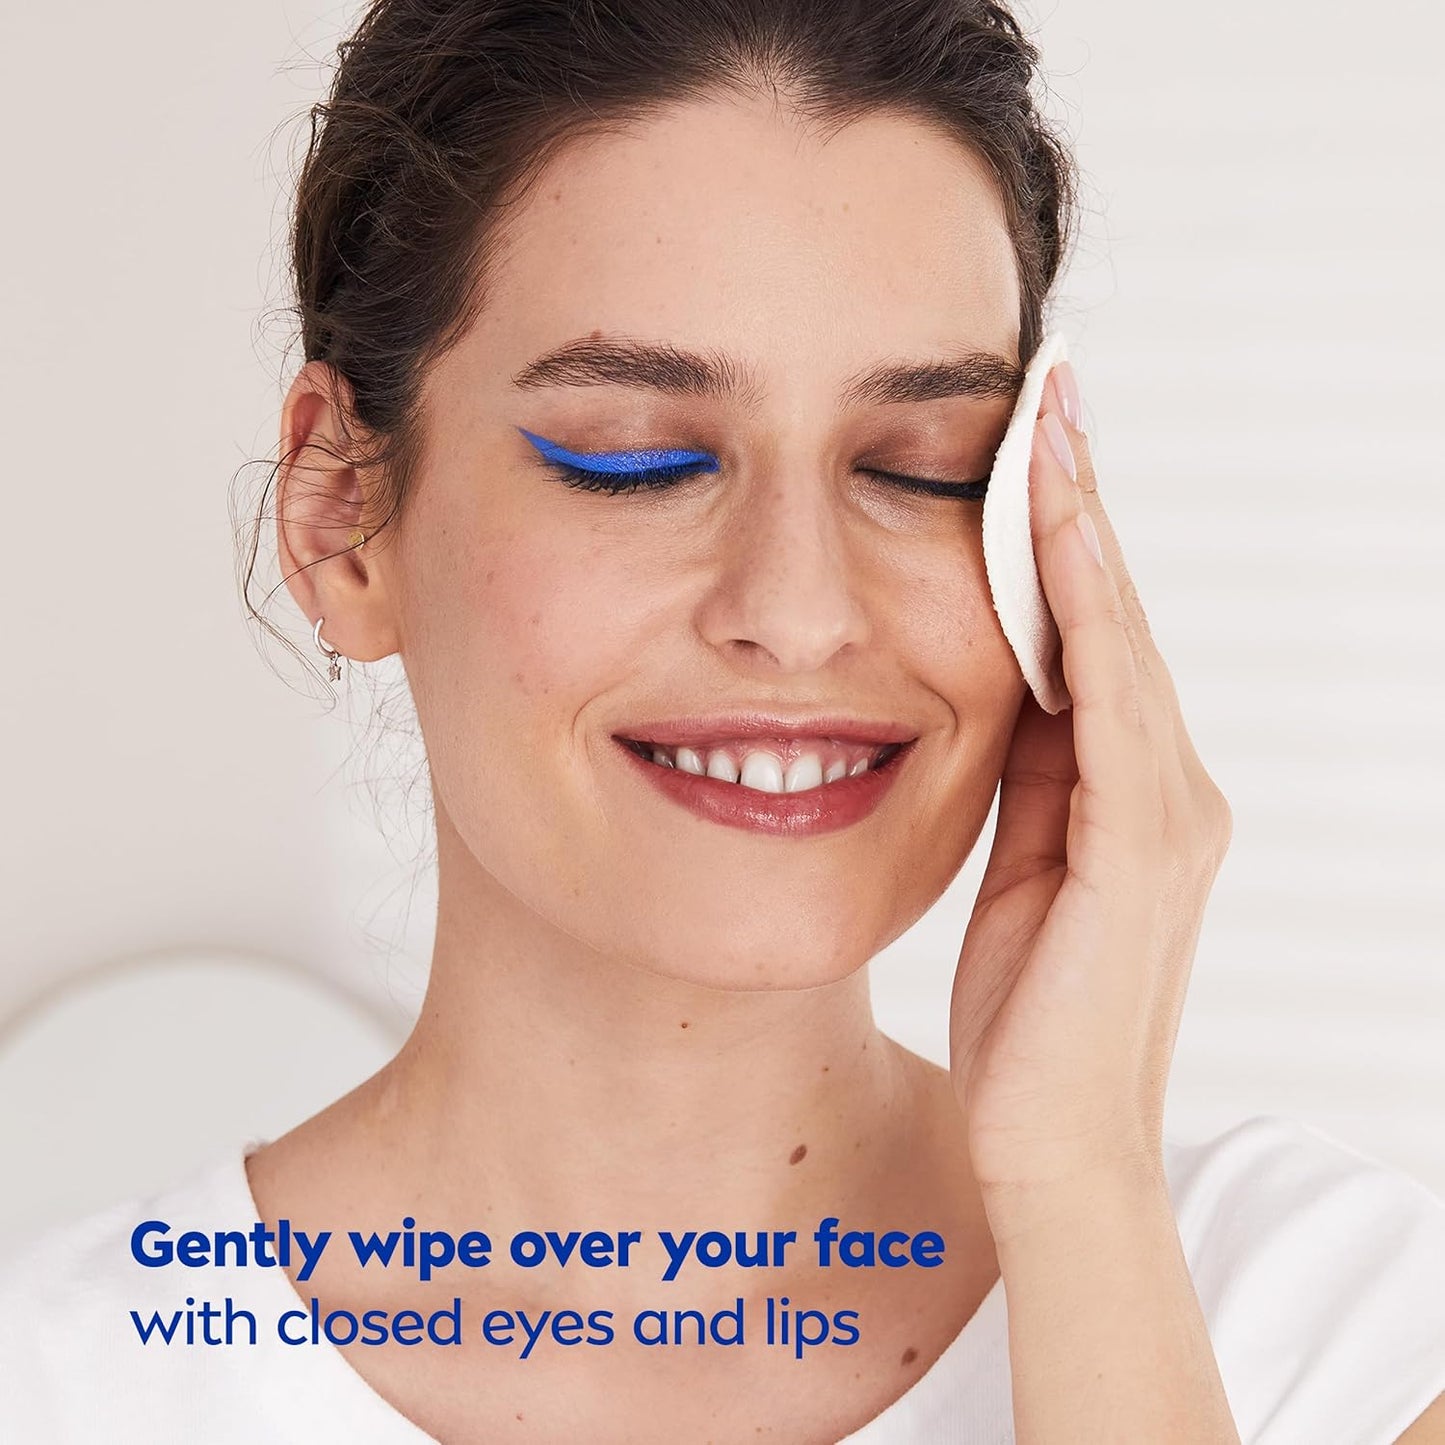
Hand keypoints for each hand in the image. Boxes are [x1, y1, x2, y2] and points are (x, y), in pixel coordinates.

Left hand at [948, 365, 1233, 1210]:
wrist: (1052, 1143)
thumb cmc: (1024, 1013)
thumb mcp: (1016, 869)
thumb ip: (1026, 778)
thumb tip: (998, 681)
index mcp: (1129, 792)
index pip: (1091, 636)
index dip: (1060, 537)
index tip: (1030, 442)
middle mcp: (1169, 785)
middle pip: (1112, 614)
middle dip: (1076, 502)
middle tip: (1049, 391)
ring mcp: (1170, 811)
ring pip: (1117, 636)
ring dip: (1078, 528)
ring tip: (1050, 424)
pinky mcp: (1145, 846)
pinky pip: (1108, 700)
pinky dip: (1086, 610)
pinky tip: (1058, 537)